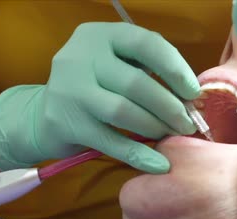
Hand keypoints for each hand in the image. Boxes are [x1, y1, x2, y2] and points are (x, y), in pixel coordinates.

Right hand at [0, 22, 199, 172]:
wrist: (43, 116)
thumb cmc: (94, 88)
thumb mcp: (115, 66)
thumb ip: (146, 71)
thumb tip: (191, 97)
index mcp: (99, 36)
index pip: (146, 44)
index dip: (175, 69)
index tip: (193, 93)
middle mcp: (80, 57)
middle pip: (136, 83)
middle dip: (169, 106)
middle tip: (186, 124)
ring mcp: (69, 90)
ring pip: (124, 111)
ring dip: (155, 127)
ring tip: (171, 135)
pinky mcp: (65, 123)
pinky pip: (111, 142)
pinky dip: (140, 155)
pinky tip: (159, 164)